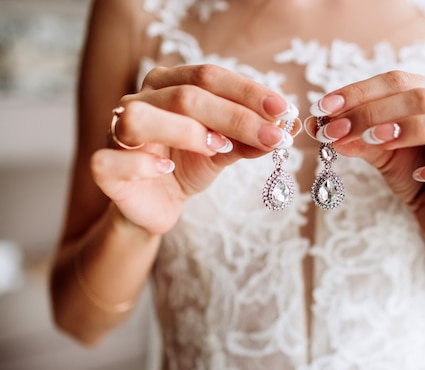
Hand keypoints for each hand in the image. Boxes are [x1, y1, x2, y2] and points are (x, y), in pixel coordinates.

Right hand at [91, 65, 299, 234]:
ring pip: (141, 118)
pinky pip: (113, 159)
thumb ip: (249, 138)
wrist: (158, 205)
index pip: (209, 76)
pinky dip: (141, 163)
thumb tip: (286, 127)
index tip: (283, 110)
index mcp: (169, 85)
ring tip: (217, 149)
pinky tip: (167, 169)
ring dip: (186, 132)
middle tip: (272, 137)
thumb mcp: (225, 150)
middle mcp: (141, 100)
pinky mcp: (104, 166)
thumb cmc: (188, 167)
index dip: (247, 92)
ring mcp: (116, 131)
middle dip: (235, 117)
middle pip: (185, 96)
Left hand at [305, 71, 424, 248]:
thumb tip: (320, 125)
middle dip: (375, 112)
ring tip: (377, 143)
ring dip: (416, 129)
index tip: (323, 108)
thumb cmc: (411, 173)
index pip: (398, 81)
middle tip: (337, 131)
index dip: (360, 92)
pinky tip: (424, 175)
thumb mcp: (378, 153)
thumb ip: (355, 137)